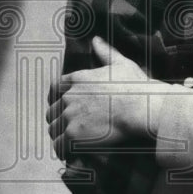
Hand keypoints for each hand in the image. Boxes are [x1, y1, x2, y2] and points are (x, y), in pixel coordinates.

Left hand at [47, 36, 167, 159]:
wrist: (141, 109)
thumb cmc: (135, 87)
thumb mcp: (121, 63)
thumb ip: (105, 52)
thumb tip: (96, 39)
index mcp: (77, 79)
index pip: (54, 89)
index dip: (57, 100)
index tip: (63, 108)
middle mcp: (69, 96)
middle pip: (52, 111)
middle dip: (58, 119)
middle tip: (68, 129)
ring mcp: (69, 116)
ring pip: (53, 129)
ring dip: (59, 136)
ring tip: (68, 143)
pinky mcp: (73, 135)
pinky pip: (59, 145)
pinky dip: (62, 150)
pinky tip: (68, 154)